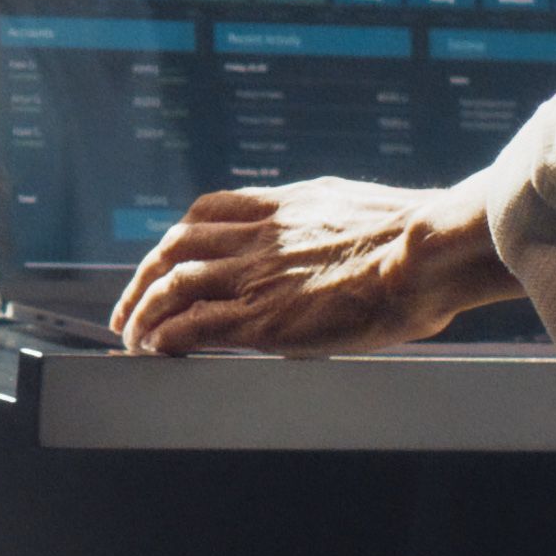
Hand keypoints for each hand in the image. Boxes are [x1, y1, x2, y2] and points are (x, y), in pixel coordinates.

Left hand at [106, 180, 507, 358]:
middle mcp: (260, 236)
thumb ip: (333, 224)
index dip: (180, 236)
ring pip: (173, 283)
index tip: (167, 255)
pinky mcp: (262, 318)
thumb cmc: (420, 240)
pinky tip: (156, 349)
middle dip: (144, 275)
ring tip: (131, 335)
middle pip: (176, 245)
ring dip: (143, 309)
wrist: (426, 253)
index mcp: (285, 207)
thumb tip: (341, 236)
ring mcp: (257, 275)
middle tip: (129, 304)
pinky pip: (194, 324)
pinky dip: (166, 335)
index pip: (210, 211)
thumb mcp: (362, 211)